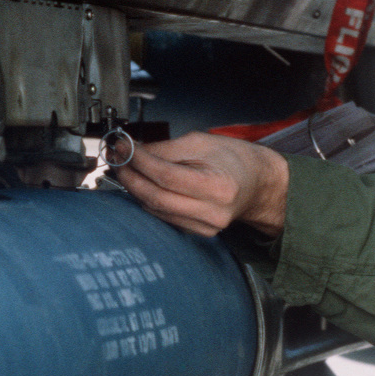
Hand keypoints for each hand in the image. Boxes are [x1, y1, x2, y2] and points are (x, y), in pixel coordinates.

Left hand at [118, 132, 288, 237]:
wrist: (257, 184)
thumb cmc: (234, 160)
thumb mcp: (201, 143)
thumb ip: (165, 149)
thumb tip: (133, 151)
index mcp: (218, 187)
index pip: (165, 176)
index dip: (139, 161)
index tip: (123, 147)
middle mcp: (212, 213)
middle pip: (156, 198)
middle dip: (130, 177)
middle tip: (117, 159)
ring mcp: (204, 227)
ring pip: (156, 209)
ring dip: (135, 189)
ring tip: (126, 168)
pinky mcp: (198, 232)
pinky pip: (163, 216)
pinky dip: (148, 200)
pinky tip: (142, 184)